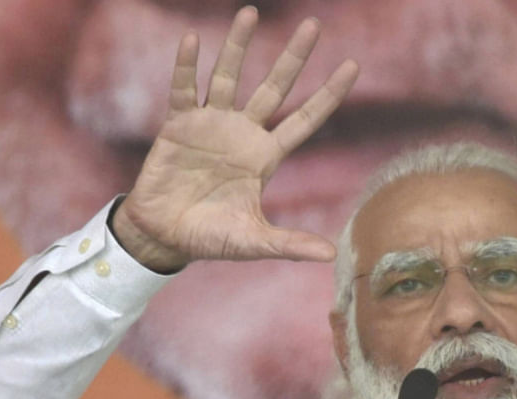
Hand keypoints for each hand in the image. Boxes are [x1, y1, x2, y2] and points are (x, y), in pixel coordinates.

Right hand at [114, 7, 358, 272]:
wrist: (163, 237)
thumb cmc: (210, 238)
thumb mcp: (254, 241)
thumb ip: (289, 244)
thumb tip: (331, 256)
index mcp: (266, 156)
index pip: (305, 119)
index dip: (328, 94)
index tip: (353, 65)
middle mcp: (243, 133)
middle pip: (275, 88)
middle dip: (294, 58)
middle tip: (314, 24)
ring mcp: (211, 124)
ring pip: (229, 77)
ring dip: (238, 46)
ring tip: (250, 12)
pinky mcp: (179, 125)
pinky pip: (184, 89)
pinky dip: (187, 66)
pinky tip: (192, 40)